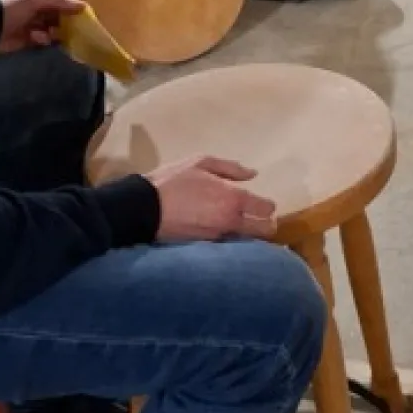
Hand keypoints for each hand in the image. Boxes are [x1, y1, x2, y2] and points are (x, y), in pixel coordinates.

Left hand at [0, 0, 84, 54]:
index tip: (84, 14)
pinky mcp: (31, 42)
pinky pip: (45, 42)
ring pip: (54, 31)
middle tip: (72, 27)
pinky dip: (44, 40)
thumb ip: (60, 0)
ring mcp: (35, 27)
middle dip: (66, 22)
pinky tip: (37, 39)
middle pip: (60, 18)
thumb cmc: (14, 9)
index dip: (72, 7)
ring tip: (50, 34)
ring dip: (55, 33)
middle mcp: (38, 12)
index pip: (61, 2)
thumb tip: (83, 5)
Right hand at [149, 156, 277, 241]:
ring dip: (249, 236)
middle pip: (264, 231)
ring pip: (247, 242)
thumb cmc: (173, 181)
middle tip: (259, 219)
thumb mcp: (201, 163)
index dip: (268, 206)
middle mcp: (230, 222)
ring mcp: (218, 238)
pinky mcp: (205, 249)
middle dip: (266, 225)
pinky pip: (228, 248)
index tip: (262, 203)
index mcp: (233, 199)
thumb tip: (253, 174)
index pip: (266, 209)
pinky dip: (232, 243)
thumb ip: (231, 168)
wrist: (144, 209)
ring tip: (242, 227)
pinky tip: (224, 235)